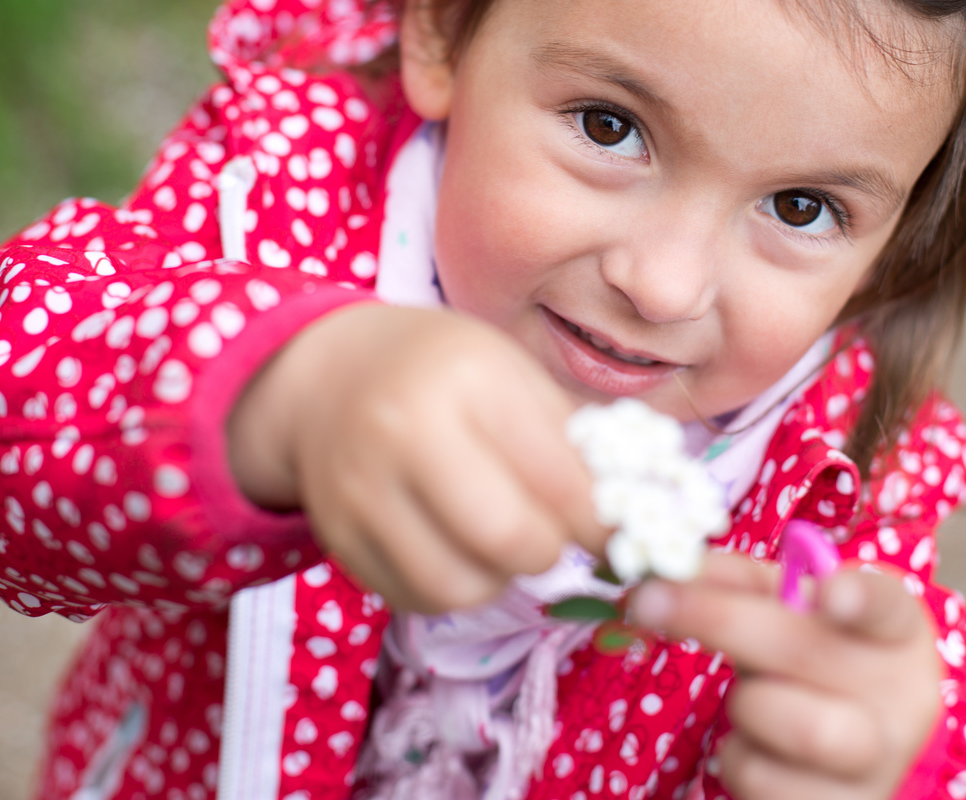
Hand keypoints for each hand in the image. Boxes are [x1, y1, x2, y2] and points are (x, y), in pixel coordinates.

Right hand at [228, 303, 605, 612]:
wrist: (329, 374)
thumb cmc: (440, 367)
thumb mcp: (510, 369)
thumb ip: (570, 434)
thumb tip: (636, 505)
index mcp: (470, 377)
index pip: (559, 478)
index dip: (603, 520)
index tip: (617, 530)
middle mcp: (408, 431)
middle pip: (509, 539)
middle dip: (550, 548)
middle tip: (552, 530)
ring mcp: (362, 488)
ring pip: (461, 586)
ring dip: (500, 576)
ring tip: (499, 537)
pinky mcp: (338, 536)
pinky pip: (416, 597)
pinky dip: (453, 585)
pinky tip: (456, 545)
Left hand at [631, 551, 941, 799]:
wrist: (851, 747)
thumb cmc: (808, 654)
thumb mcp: (786, 607)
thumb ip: (736, 580)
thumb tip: (670, 569)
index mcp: (893, 629)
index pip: (886, 604)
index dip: (859, 596)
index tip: (829, 592)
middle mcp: (901, 697)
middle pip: (805, 655)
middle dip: (716, 620)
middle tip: (647, 600)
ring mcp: (882, 765)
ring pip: (790, 729)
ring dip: (743, 705)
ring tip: (752, 697)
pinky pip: (764, 786)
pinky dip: (738, 760)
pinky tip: (758, 747)